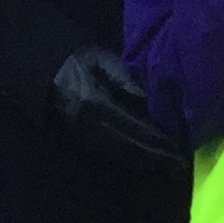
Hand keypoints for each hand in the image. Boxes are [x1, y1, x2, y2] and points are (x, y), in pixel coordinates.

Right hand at [49, 45, 186, 168]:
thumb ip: (126, 79)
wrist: (43, 70)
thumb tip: (149, 101)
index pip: (134, 127)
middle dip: (156, 155)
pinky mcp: (78, 138)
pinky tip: (146, 158)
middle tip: (180, 162)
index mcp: (95, 102)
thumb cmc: (76, 60)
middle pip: (129, 145)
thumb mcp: (102, 59)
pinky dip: (131, 156)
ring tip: (168, 163)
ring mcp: (81, 133)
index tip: (179, 147)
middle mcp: (89, 123)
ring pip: (120, 152)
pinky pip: (109, 151)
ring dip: (145, 160)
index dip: (157, 140)